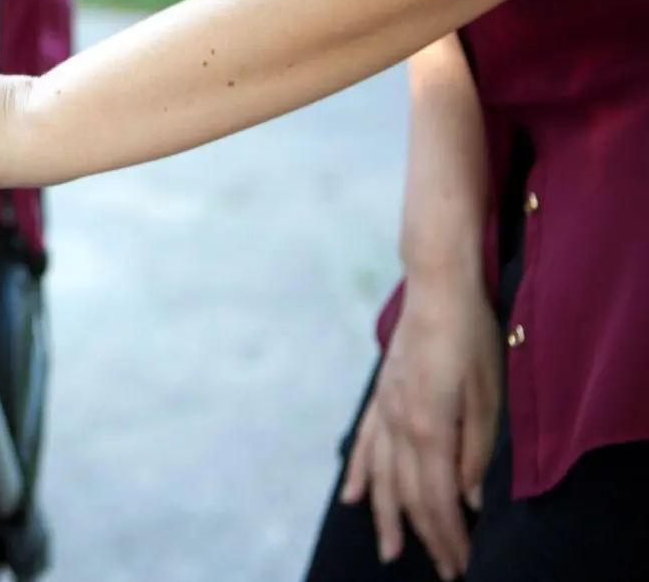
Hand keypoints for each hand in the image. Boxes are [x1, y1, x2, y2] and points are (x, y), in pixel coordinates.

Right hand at [341, 273, 501, 579]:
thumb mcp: (488, 394)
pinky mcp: (382, 396)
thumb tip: (470, 498)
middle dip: (426, 537)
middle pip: (407, 495)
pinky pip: (364, 444)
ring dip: (385, 518)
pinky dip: (358, 474)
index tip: (462, 564)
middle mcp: (398, 424)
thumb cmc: (469, 336)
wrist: (434, 286)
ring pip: (379, 476)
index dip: (448, 537)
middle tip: (444, 570)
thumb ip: (477, 450)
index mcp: (427, 427)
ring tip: (390, 552)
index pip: (436, 499)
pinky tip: (351, 496)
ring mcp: (384, 410)